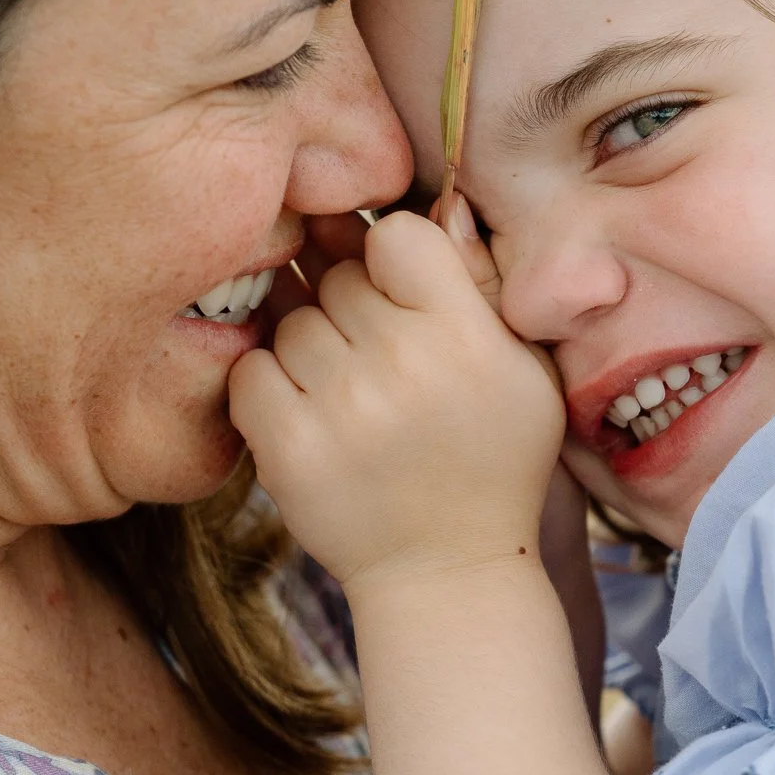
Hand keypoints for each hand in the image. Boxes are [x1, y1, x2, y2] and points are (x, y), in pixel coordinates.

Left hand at [232, 206, 563, 593]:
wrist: (448, 572)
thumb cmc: (492, 460)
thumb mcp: (524, 369)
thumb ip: (484, 283)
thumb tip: (442, 202)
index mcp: (467, 335)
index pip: (396, 235)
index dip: (394, 259)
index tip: (404, 297)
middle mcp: (403, 363)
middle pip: (340, 275)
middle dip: (351, 303)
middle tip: (377, 354)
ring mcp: (340, 407)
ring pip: (293, 321)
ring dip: (311, 346)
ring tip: (349, 391)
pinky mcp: (287, 448)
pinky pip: (250, 371)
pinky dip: (270, 386)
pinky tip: (309, 414)